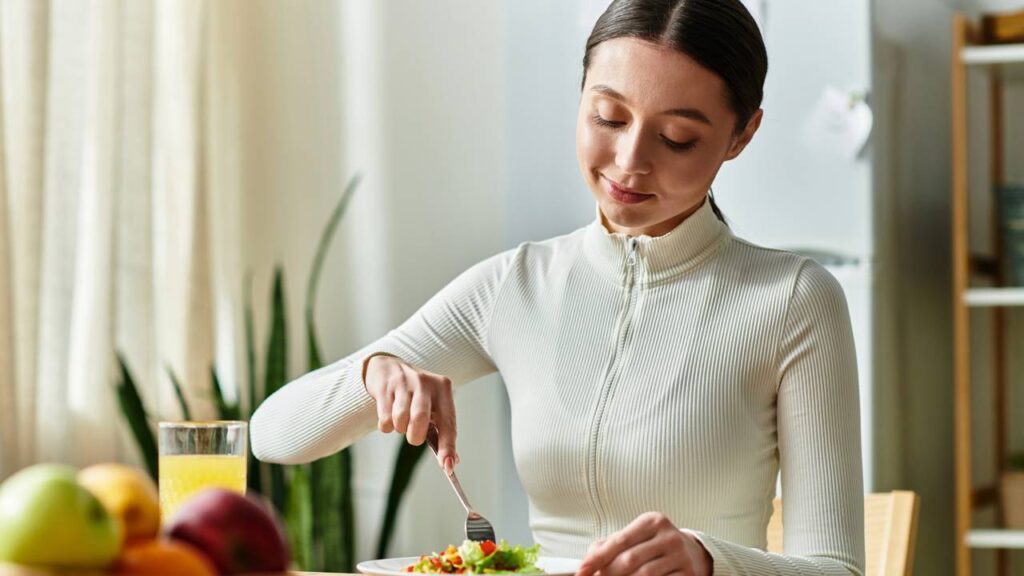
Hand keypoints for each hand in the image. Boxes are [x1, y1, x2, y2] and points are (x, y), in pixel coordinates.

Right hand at [363, 354, 458, 470]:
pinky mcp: (384, 387)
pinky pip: (385, 419)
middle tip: (414, 435)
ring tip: (402, 420)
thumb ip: (442, 430)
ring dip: (400, 428)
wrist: (388, 367)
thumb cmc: (416, 393)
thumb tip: (451, 461)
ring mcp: (403, 383)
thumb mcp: (434, 404)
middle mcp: (425, 383)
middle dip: (415, 436)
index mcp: (443, 388)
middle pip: (420, 418)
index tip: (448, 466)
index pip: (448, 422)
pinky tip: (389, 414)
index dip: (448, 447)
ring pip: (400, 419)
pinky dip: (386, 425)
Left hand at [577, 512, 712, 575]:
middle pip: (630, 560)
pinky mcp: (689, 574)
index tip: (582, 571)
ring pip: (645, 575)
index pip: (619, 540)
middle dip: (608, 574)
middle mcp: (669, 536)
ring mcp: (681, 556)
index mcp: (652, 521)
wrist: (692, 552)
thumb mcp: (635, 537)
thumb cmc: (655, 544)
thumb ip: (610, 545)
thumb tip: (587, 563)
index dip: (597, 558)